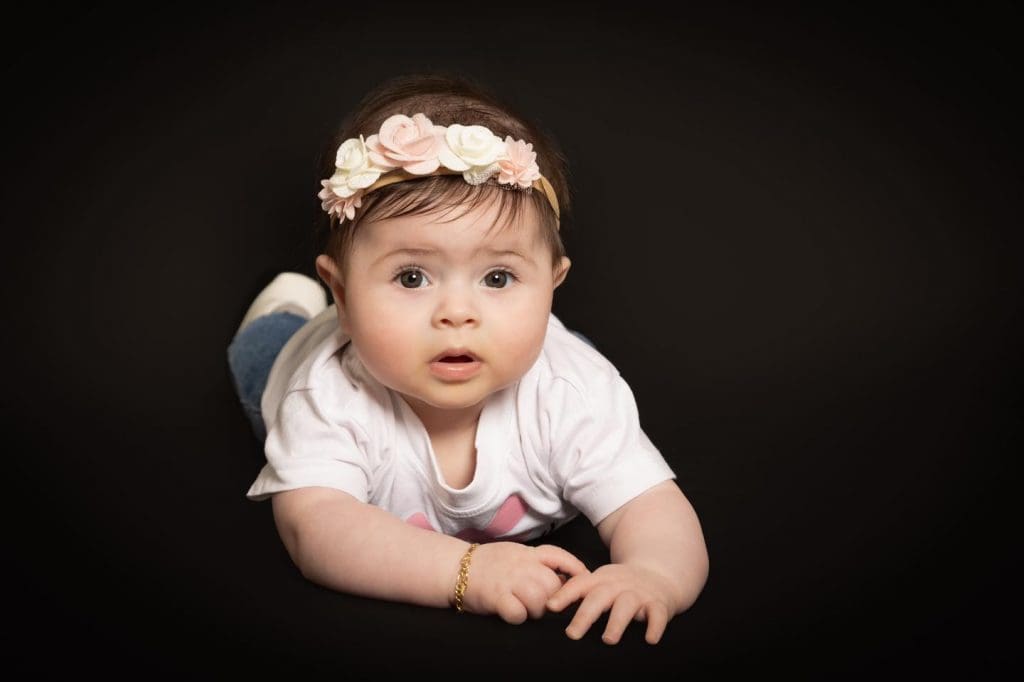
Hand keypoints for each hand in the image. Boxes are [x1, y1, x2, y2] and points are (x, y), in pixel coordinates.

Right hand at [461, 543, 588, 623]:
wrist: (453, 568)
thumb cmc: (486, 564)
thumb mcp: (514, 554)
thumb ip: (536, 563)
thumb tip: (563, 579)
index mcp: (526, 553)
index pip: (558, 556)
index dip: (575, 568)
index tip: (584, 579)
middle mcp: (520, 564)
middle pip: (553, 584)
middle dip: (553, 599)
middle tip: (541, 605)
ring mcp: (508, 580)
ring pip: (540, 600)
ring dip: (536, 611)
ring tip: (525, 610)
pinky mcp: (496, 596)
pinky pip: (518, 613)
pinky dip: (518, 617)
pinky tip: (511, 613)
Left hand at [545, 562, 680, 644]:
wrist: (659, 575)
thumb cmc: (621, 585)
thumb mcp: (600, 583)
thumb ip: (579, 594)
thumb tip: (548, 608)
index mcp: (601, 579)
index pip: (580, 584)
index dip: (564, 594)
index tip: (550, 607)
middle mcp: (618, 584)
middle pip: (600, 596)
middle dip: (585, 615)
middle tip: (572, 634)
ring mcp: (639, 593)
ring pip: (627, 605)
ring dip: (617, 622)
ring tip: (608, 639)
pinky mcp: (658, 603)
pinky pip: (657, 614)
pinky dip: (655, 626)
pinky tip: (650, 639)